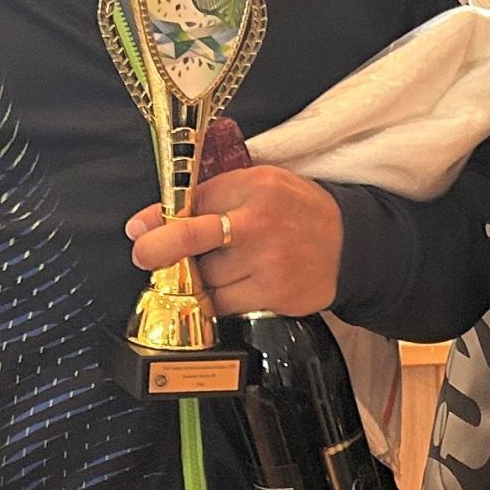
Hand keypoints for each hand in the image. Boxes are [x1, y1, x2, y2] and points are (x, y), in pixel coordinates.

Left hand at [125, 165, 342, 317]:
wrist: (349, 244)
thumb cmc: (296, 212)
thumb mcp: (259, 186)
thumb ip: (209, 198)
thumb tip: (146, 223)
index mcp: (255, 185)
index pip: (193, 200)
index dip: (159, 219)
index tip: (140, 230)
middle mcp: (260, 221)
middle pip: (190, 239)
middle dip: (160, 249)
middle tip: (144, 254)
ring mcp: (268, 261)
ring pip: (206, 277)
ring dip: (203, 278)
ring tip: (225, 266)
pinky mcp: (274, 294)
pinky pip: (224, 303)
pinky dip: (221, 299)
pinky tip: (239, 285)